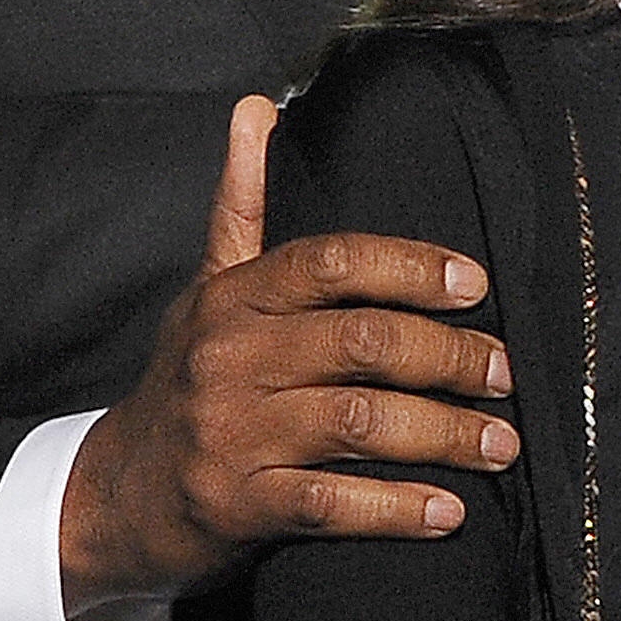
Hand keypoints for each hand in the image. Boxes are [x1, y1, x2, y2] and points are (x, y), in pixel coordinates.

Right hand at [59, 95, 518, 610]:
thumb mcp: (208, 289)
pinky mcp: (236, 506)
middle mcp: (230, 357)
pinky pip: (332, 504)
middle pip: (362, 342)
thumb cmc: (188, 380)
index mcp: (235, 296)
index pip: (333, 261)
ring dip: (444, 434)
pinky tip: (449, 511)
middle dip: (449, 357)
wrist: (116, 495)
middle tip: (505, 374)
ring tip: (501, 445)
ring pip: (357, 422)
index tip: (477, 284)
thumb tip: (254, 108)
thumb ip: (243, 204)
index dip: (411, 267)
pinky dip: (397, 509)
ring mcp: (231, 434)